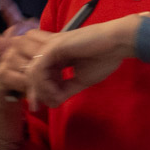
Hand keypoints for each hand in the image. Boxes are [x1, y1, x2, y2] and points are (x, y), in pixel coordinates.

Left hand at [22, 15, 140, 109]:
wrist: (118, 43)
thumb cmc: (105, 57)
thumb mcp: (82, 79)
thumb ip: (66, 89)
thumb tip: (54, 102)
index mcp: (57, 55)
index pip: (40, 74)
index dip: (42, 91)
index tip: (53, 103)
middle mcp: (50, 49)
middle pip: (32, 73)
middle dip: (36, 92)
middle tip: (46, 105)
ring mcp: (50, 47)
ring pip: (32, 72)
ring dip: (41, 90)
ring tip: (55, 99)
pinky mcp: (52, 47)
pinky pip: (39, 69)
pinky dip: (44, 85)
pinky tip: (56, 92)